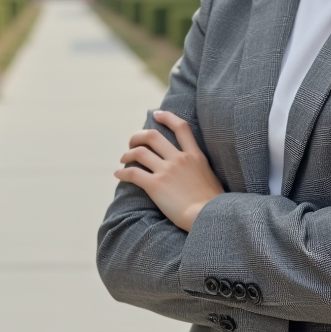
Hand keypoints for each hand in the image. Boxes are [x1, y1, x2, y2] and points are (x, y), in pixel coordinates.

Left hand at [114, 109, 223, 231]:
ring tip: (123, 159)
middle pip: (152, 136)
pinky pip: (133, 173)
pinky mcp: (155, 185)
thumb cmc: (213, 204)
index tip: (156, 114)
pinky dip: (122, 173)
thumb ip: (198, 168)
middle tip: (132, 142)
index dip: (167, 117)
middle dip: (138, 136)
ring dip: (127, 154)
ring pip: (139, 152)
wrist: (209, 217)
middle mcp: (179, 159)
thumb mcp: (210, 177)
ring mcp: (166, 171)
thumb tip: (192, 170)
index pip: (181, 127)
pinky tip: (118, 175)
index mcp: (195, 156)